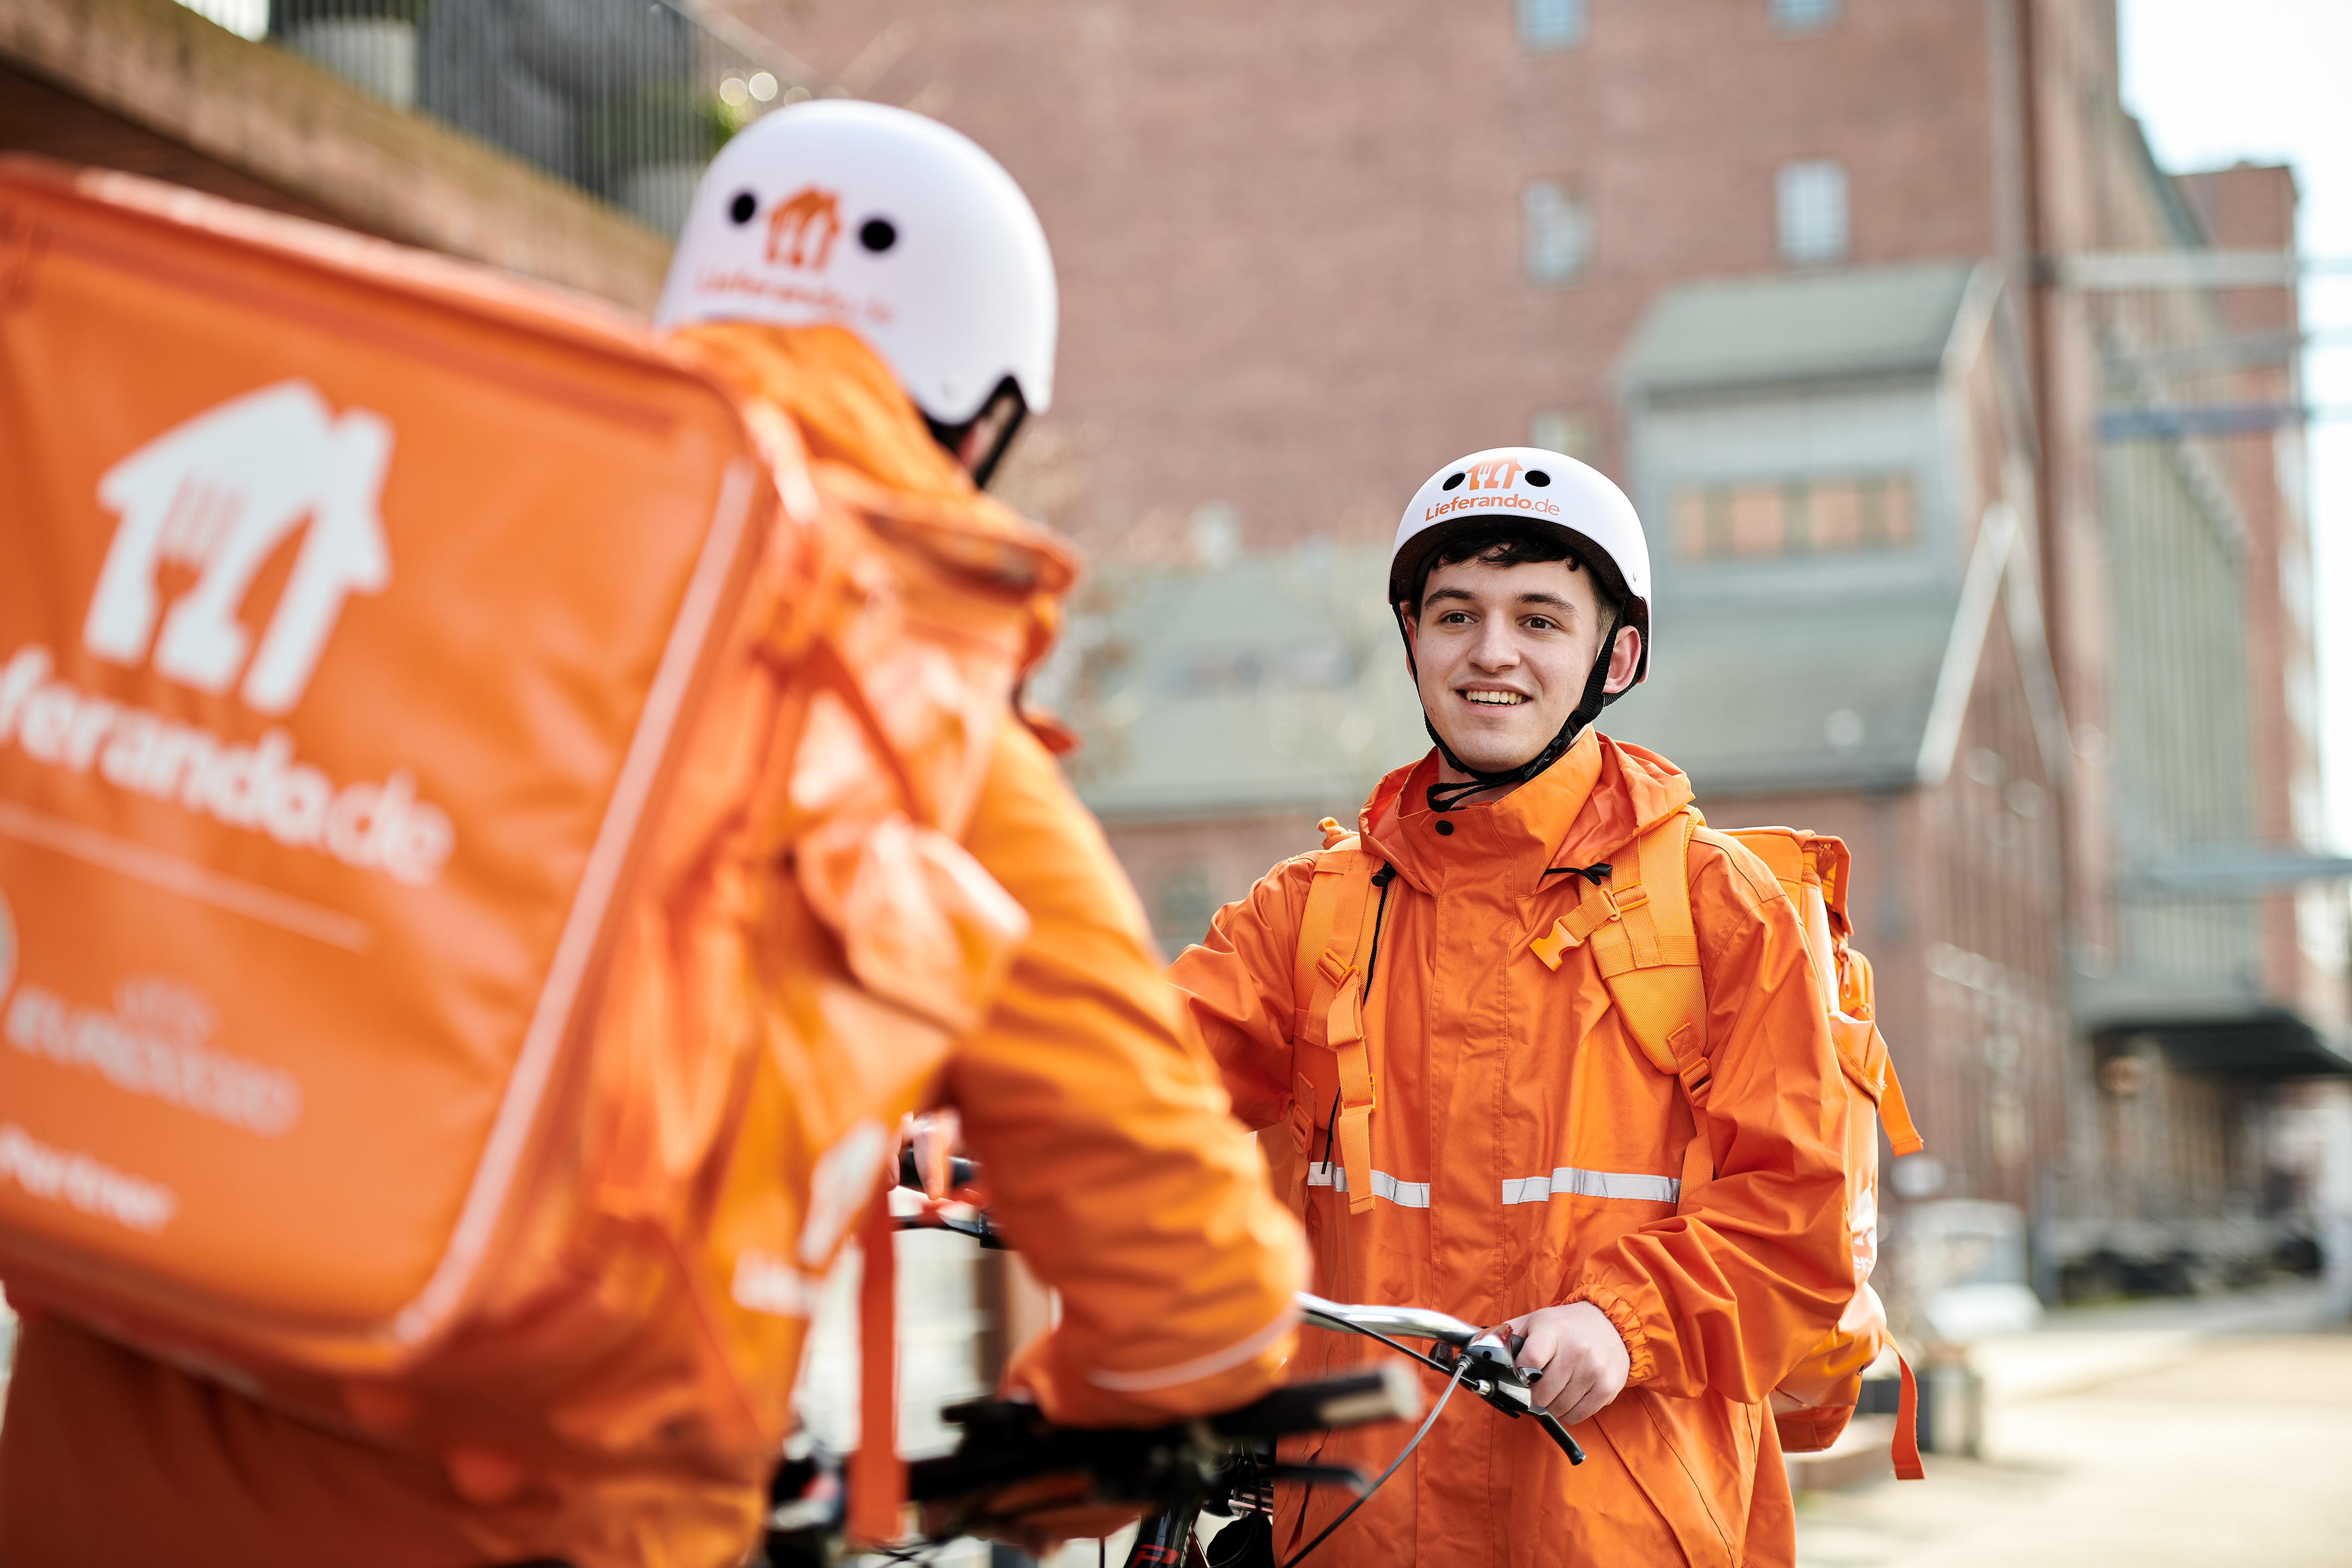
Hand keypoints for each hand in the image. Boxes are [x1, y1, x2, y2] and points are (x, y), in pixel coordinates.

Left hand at [1501, 1301, 1629, 1425]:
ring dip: (1549, 1406)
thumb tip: (1481, 1354)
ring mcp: (1594, 1370)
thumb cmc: (1566, 1325)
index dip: (1517, 1377)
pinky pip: (1577, 1416)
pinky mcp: (1607, 1387)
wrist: (1611, 1324)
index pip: (1529, 1362)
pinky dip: (1567, 1412)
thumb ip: (1509, 1337)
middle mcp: (1576, 1350)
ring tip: (1551, 1391)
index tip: (1516, 1379)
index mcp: (1553, 1331)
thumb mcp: (1535, 1320)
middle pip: (1541, 1393)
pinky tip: (1567, 1396)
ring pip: (1558, 1408)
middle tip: (1531, 1390)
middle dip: (1531, 1397)